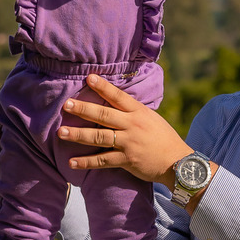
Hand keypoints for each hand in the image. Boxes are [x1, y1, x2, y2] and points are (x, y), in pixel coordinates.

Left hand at [59, 74, 192, 185]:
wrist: (178, 162)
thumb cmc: (164, 138)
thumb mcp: (151, 118)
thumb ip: (133, 112)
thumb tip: (115, 103)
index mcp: (139, 112)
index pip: (118, 97)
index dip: (103, 87)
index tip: (88, 78)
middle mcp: (132, 125)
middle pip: (103, 115)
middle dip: (83, 109)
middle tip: (66, 105)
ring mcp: (129, 143)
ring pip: (99, 137)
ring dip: (78, 135)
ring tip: (61, 132)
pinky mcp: (127, 160)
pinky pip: (102, 161)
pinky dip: (86, 162)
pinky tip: (72, 162)